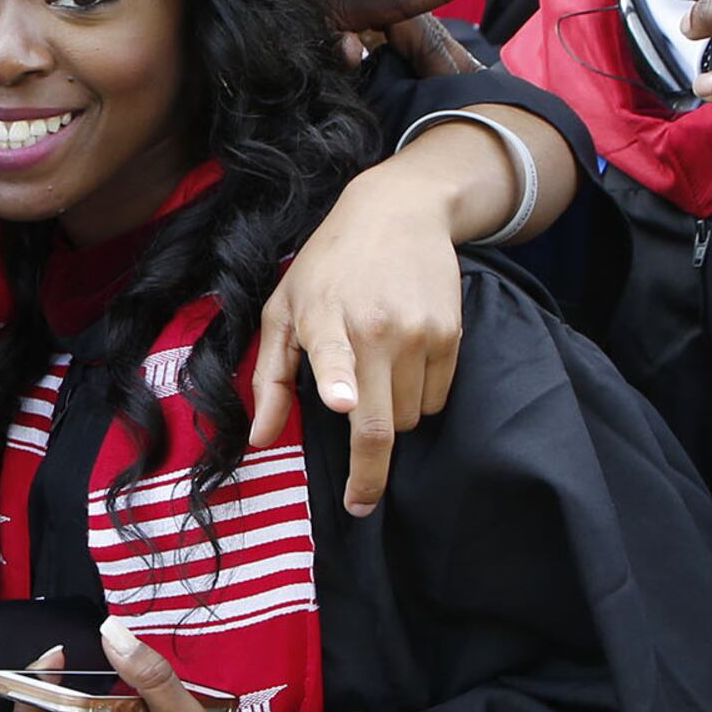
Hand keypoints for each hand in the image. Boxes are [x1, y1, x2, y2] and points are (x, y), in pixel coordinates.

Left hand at [247, 145, 471, 515]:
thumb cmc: (327, 267)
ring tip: (373, 381)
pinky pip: (437, 399)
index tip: (346, 405)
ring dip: (391, 419)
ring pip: (410, 418)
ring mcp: (419, 331)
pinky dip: (419, 400)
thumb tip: (259, 439)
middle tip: (360, 499)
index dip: (342, 383)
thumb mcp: (283, 310)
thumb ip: (271, 378)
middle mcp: (376, 326)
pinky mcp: (451, 334)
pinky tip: (401, 367)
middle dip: (370, 469)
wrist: (398, 212)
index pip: (334, 353)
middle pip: (380, 422)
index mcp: (325, 318)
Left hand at [270, 0, 487, 73]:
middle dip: (452, 62)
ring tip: (484, 83)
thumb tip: (354, 52)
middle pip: (423, 24)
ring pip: (419, 20)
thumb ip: (325, 49)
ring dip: (444, 54)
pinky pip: (406, 14)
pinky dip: (423, 41)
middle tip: (489, 94)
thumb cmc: (270, 12)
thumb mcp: (294, 36)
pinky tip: (455, 65)